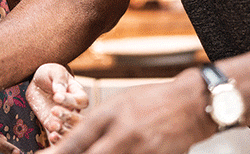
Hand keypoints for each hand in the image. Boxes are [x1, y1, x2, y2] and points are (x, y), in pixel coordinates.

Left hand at [25, 64, 87, 143]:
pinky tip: (51, 136)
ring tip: (53, 126)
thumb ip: (59, 79)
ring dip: (63, 130)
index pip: (81, 100)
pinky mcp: (52, 124)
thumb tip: (60, 91)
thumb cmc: (49, 73)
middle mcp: (74, 108)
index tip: (56, 96)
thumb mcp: (54, 71)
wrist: (37, 82)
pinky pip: (57, 134)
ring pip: (69, 129)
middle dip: (68, 117)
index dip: (70, 100)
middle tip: (54, 110)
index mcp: (78, 93)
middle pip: (79, 118)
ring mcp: (63, 118)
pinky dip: (56, 137)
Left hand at [39, 68, 212, 153]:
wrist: (193, 104)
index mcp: (111, 115)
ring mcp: (141, 150)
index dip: (57, 152)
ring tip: (99, 152)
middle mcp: (124, 134)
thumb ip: (96, 124)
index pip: (76, 141)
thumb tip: (73, 145)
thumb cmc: (152, 101)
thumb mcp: (119, 103)